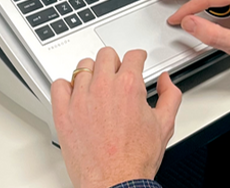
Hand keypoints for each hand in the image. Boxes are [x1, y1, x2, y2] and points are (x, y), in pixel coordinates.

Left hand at [51, 47, 181, 187]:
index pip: (133, 56)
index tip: (136, 60)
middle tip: (117, 73)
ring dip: (91, 73)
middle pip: (105, 55)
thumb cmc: (135, 159)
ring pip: (82, 67)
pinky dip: (66, 86)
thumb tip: (166, 81)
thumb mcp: (164, 124)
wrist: (116, 182)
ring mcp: (80, 99)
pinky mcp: (64, 113)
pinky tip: (75, 94)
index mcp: (129, 86)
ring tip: (96, 84)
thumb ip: (170, 95)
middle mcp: (103, 88)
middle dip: (114, 61)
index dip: (138, 58)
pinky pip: (59, 85)